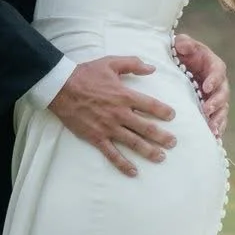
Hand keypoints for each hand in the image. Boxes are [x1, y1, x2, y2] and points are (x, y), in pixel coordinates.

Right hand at [49, 56, 176, 176]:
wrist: (61, 88)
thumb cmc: (86, 74)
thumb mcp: (111, 62)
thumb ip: (133, 64)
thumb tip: (152, 68)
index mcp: (125, 95)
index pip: (150, 105)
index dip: (163, 111)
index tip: (172, 116)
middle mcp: (120, 114)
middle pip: (146, 128)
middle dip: (162, 137)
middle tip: (173, 143)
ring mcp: (108, 127)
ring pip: (133, 142)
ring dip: (149, 151)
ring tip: (161, 157)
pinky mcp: (96, 138)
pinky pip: (112, 154)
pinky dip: (123, 164)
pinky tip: (133, 172)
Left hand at [173, 35, 228, 139]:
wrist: (180, 66)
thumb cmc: (182, 53)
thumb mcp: (182, 44)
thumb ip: (184, 43)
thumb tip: (183, 45)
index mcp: (213, 65)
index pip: (218, 71)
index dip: (214, 79)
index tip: (206, 87)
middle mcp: (218, 82)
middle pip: (223, 93)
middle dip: (216, 102)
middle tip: (207, 110)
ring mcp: (216, 97)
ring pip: (222, 109)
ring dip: (218, 119)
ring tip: (212, 129)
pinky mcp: (212, 109)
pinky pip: (218, 120)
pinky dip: (217, 128)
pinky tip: (213, 138)